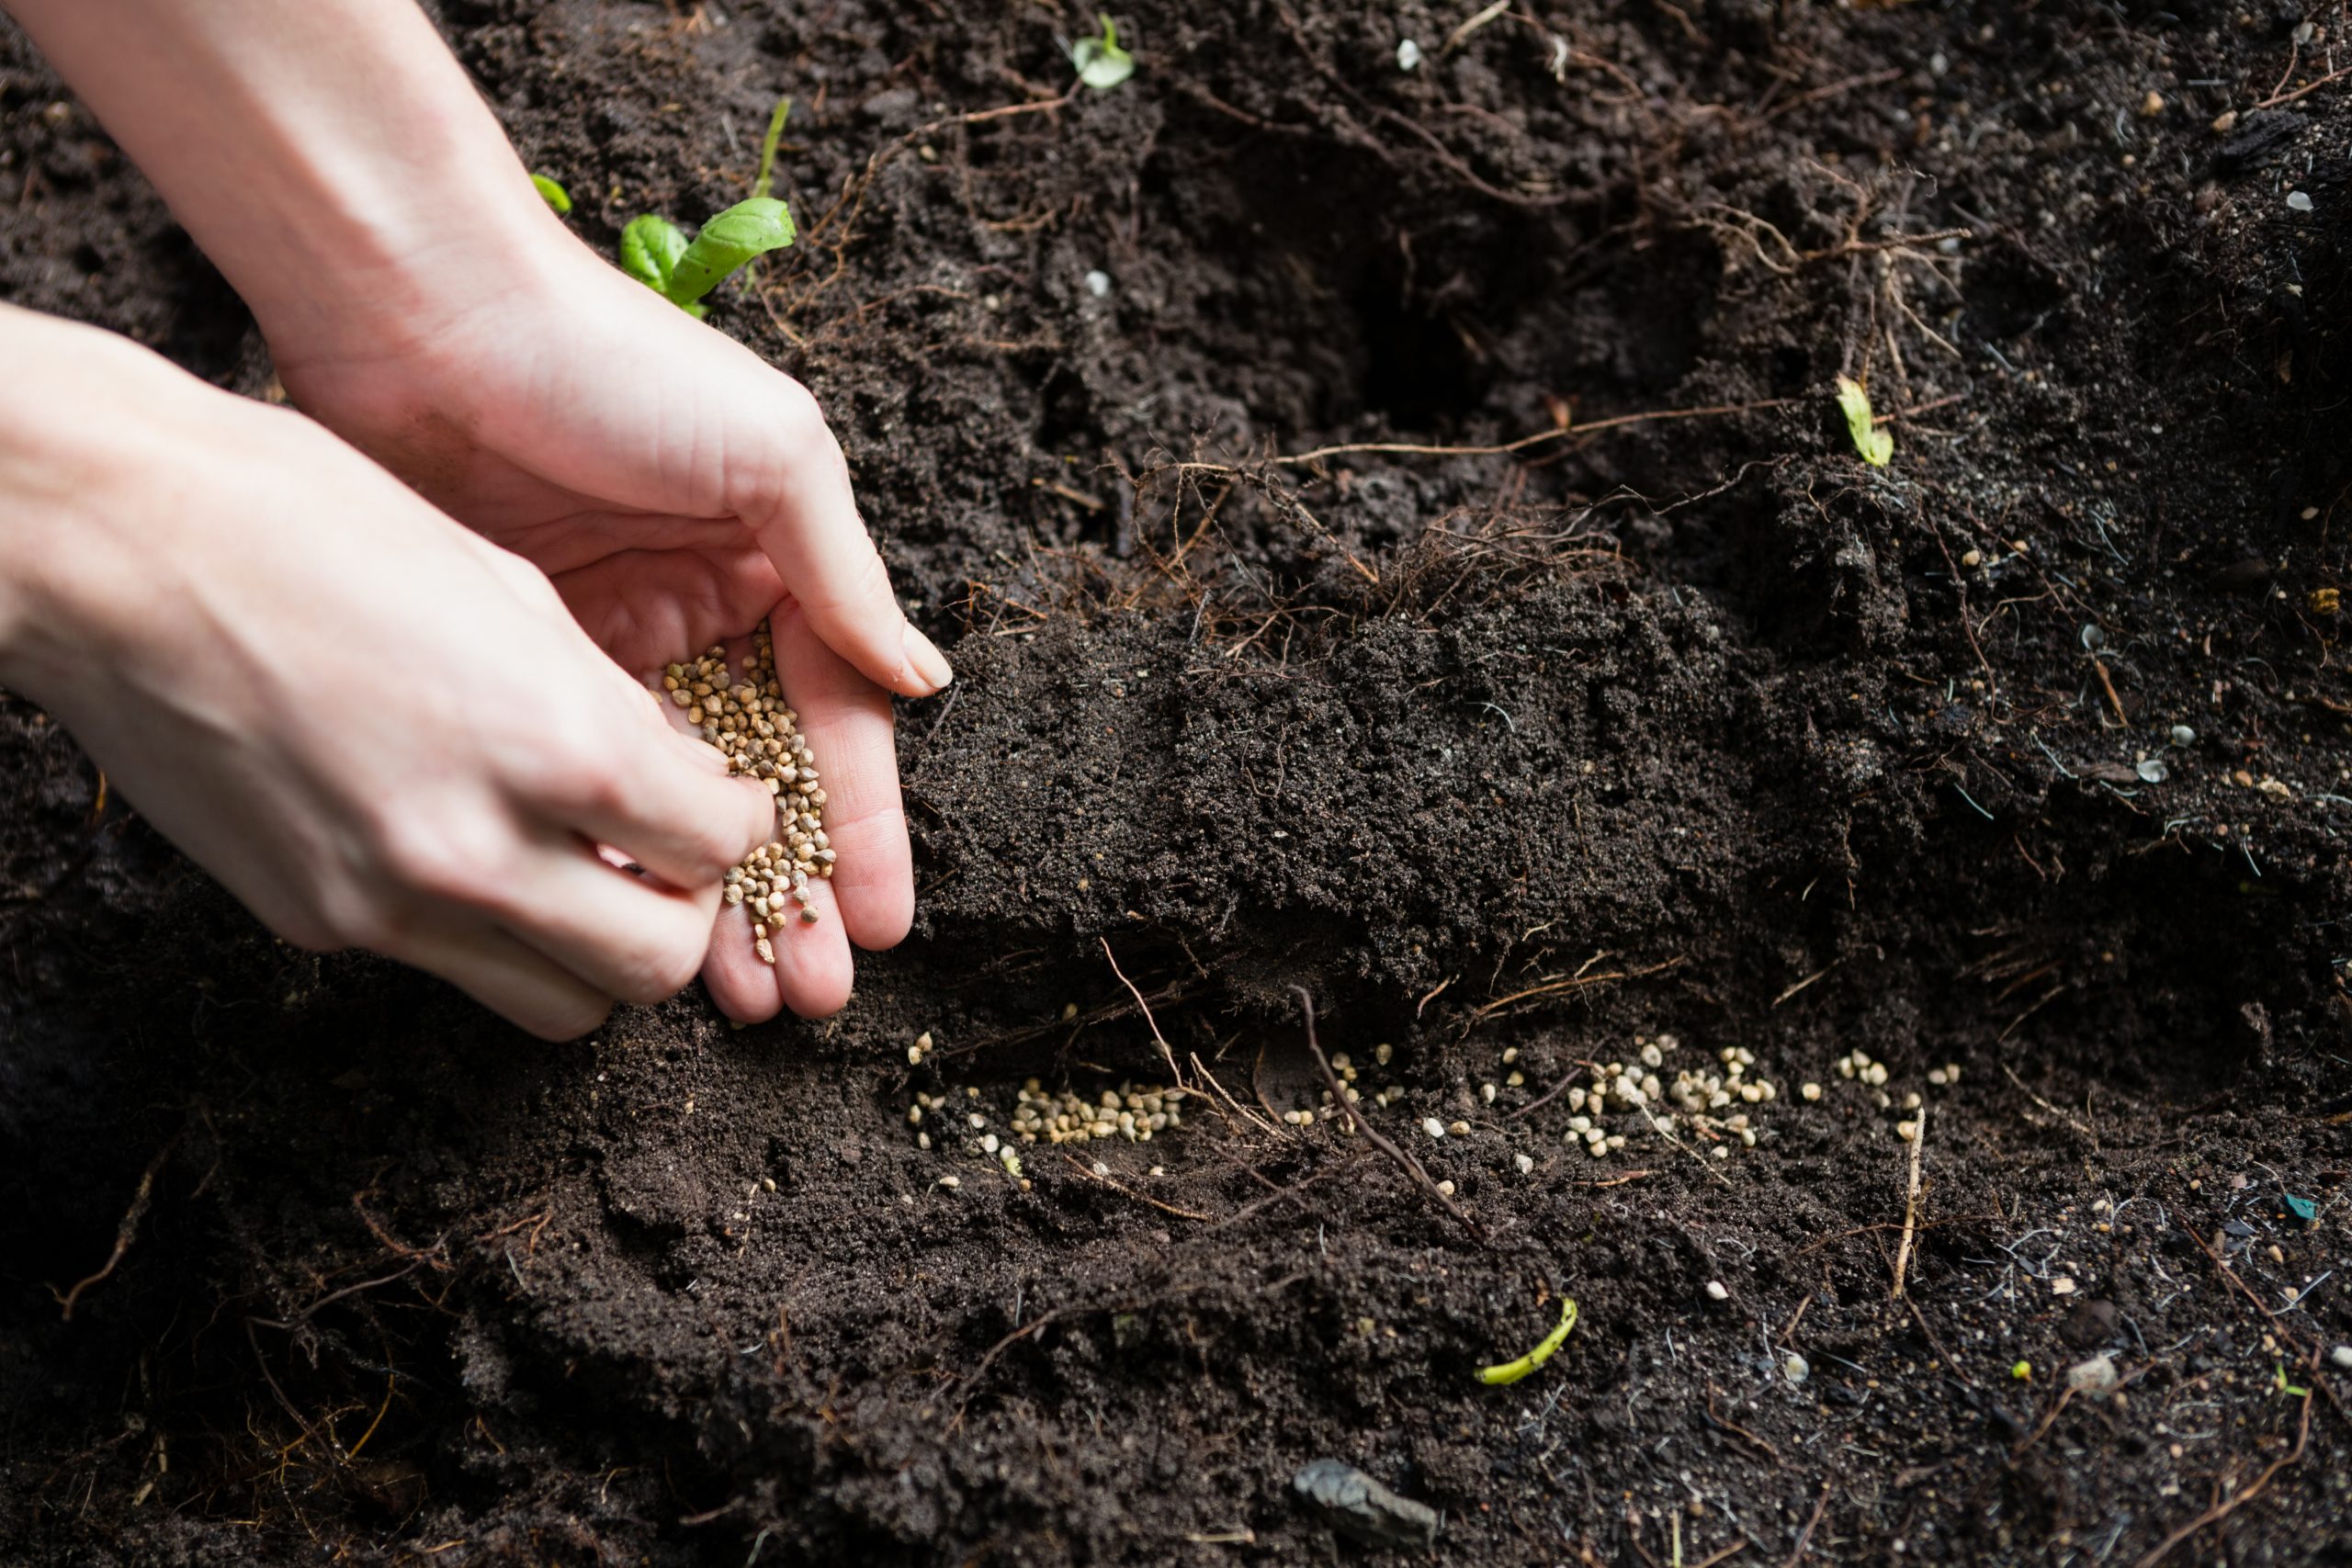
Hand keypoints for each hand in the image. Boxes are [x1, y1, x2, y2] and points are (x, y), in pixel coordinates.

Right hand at [0, 308, 777, 1040]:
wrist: (113, 547)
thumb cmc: (309, 523)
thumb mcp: (510, 586)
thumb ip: (610, 702)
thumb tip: (680, 775)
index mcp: (550, 742)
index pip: (715, 848)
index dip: (741, 823)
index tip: (725, 799)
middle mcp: (477, 849)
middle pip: (656, 967)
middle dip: (685, 914)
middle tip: (667, 856)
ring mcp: (389, 902)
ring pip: (564, 1006)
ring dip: (597, 953)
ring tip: (582, 874)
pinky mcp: (317, 924)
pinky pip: (450, 968)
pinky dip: (490, 933)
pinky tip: (473, 852)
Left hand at [263, 237, 946, 1022]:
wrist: (424, 313)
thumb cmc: (613, 365)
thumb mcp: (770, 454)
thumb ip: (841, 579)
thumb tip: (922, 685)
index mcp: (779, 568)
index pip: (838, 727)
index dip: (861, 830)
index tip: (879, 922)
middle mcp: (706, 615)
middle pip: (763, 787)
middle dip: (791, 895)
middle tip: (808, 993)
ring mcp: (615, 646)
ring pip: (677, 804)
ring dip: (711, 897)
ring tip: (739, 992)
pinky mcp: (525, 661)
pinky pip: (587, 783)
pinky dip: (617, 853)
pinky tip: (634, 922)